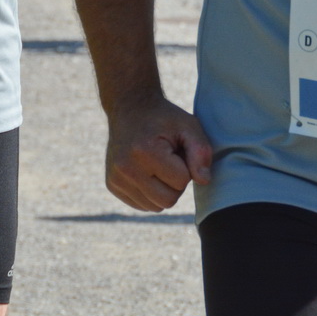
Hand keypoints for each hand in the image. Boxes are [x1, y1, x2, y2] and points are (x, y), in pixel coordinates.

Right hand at [104, 94, 213, 210]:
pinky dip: (150, 194)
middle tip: (169, 160)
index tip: (177, 150)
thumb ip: (201, 152)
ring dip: (163, 190)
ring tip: (158, 165)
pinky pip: (142, 206)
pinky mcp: (111, 185)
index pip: (181, 182)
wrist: (130, 108)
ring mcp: (115, 178)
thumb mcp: (188, 126)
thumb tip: (204, 181)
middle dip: (175, 183)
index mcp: (145, 151)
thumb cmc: (164, 119)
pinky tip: (147, 173)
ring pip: (155, 207)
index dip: (186, 167)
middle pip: (168, 200)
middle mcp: (126, 167)